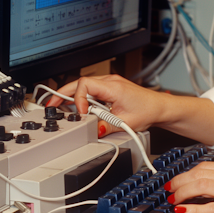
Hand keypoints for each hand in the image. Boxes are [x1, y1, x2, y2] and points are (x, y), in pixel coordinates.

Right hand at [46, 75, 163, 136]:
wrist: (161, 108)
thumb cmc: (149, 110)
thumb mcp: (126, 123)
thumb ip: (106, 127)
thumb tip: (91, 130)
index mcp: (113, 87)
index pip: (84, 85)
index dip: (77, 99)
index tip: (81, 113)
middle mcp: (110, 82)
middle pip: (80, 82)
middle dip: (63, 94)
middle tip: (52, 105)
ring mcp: (111, 83)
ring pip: (85, 85)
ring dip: (73, 96)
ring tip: (63, 107)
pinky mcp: (112, 88)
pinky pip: (92, 89)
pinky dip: (83, 97)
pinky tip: (80, 107)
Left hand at [165, 161, 213, 212]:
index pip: (205, 165)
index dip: (186, 172)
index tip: (177, 179)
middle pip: (198, 173)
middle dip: (179, 181)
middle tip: (168, 188)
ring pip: (200, 186)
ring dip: (182, 192)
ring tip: (172, 199)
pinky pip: (209, 207)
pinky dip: (192, 208)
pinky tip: (182, 210)